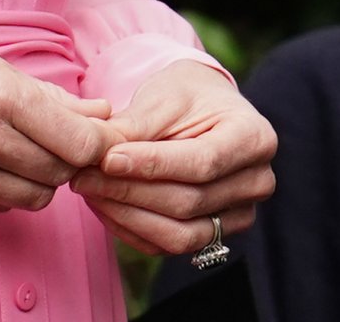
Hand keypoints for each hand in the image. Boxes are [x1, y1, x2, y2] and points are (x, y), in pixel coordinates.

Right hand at [0, 31, 120, 216]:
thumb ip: (47, 97)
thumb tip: (102, 114)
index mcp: (0, 93)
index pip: (83, 143)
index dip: (96, 145)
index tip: (92, 140)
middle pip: (63, 173)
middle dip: (63, 159)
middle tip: (41, 138)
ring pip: (35, 197)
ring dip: (32, 177)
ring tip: (4, 148)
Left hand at [70, 59, 276, 256]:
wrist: (202, 106)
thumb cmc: (184, 94)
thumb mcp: (163, 96)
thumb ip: (135, 127)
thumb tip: (99, 153)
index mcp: (254, 137)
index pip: (202, 162)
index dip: (153, 165)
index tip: (108, 159)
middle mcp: (256, 181)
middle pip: (189, 201)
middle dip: (130, 190)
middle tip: (82, 174)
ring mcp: (240, 214)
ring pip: (181, 233)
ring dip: (127, 215)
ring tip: (88, 189)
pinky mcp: (217, 234)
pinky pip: (172, 245)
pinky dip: (132, 229)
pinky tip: (102, 205)